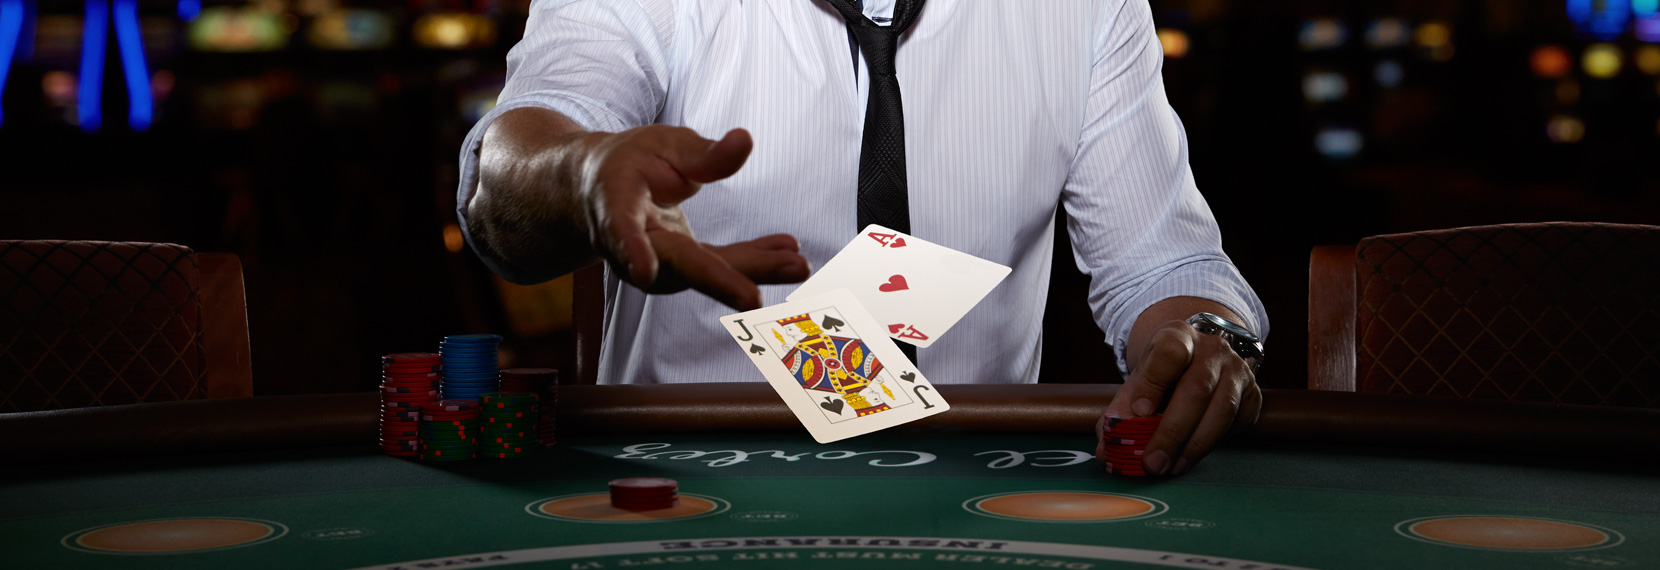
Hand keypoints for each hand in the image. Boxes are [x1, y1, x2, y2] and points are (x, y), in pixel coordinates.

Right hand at [580, 126, 809, 309]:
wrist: (602, 192)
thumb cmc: (631, 162)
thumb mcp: (662, 144)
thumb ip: (703, 153)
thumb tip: (745, 141)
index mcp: (615, 204)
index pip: (621, 230)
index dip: (632, 250)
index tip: (644, 272)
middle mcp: (632, 246)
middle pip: (676, 264)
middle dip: (717, 281)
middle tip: (753, 300)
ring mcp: (658, 262)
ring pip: (706, 270)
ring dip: (754, 270)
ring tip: (798, 264)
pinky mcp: (683, 266)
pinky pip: (722, 265)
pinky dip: (757, 259)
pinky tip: (791, 252)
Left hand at [1097, 319, 1261, 475]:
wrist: (1198, 360)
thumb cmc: (1163, 374)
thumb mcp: (1138, 381)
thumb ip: (1120, 412)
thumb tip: (1108, 450)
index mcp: (1178, 336)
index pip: (1169, 352)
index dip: (1154, 382)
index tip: (1140, 413)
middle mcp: (1213, 348)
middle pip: (1197, 388)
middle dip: (1173, 432)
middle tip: (1153, 462)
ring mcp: (1238, 370)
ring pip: (1222, 410)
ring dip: (1194, 445)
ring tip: (1171, 467)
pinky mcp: (1253, 394)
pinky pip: (1236, 424)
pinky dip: (1212, 444)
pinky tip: (1191, 456)